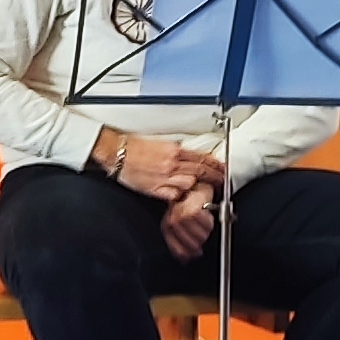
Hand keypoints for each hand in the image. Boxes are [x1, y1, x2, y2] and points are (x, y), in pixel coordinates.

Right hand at [100, 130, 219, 201]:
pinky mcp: (155, 188)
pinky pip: (173, 195)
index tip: (222, 168)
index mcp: (173, 150)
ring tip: (201, 188)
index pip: (201, 158)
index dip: (214, 164)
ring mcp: (164, 177)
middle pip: (200, 171)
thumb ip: (175, 151)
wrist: (117, 152)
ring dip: (196, 186)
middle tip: (221, 180)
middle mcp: (171, 164)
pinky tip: (182, 195)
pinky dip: (179, 195)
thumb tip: (187, 156)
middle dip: (213, 177)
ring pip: (189, 184)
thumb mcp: (159, 143)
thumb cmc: (133, 146)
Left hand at [160, 184, 216, 259]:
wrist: (193, 186)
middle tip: (202, 235)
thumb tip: (185, 258)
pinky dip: (209, 222)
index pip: (177, 249)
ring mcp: (183, 217)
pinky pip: (207, 224)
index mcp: (168, 226)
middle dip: (200, 242)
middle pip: (193, 245)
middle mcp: (174, 222)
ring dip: (206, 231)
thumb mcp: (178, 222)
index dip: (187, 255)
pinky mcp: (194, 211)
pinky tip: (207, 217)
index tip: (193, 255)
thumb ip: (180, 240)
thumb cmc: (187, 202)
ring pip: (201, 236)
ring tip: (204, 224)